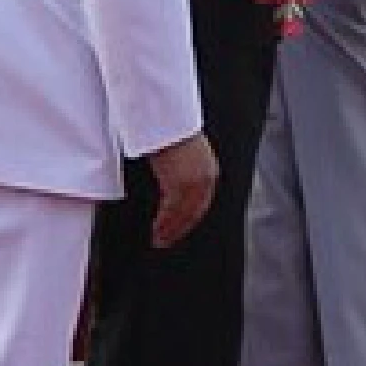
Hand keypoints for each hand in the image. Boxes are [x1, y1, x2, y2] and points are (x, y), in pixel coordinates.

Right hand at [147, 132, 219, 248]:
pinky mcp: (181, 184)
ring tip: (158, 241)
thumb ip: (184, 173)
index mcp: (210, 172)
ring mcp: (195, 183)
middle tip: (165, 242)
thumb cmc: (172, 137)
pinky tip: (156, 231)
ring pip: (183, 215)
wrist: (168, 124)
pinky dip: (164, 223)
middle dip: (180, 229)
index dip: (190, 220)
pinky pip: (172, 210)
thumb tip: (174, 188)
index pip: (202, 203)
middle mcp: (207, 179)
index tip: (179, 230)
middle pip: (194, 212)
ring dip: (170, 230)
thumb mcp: (185, 157)